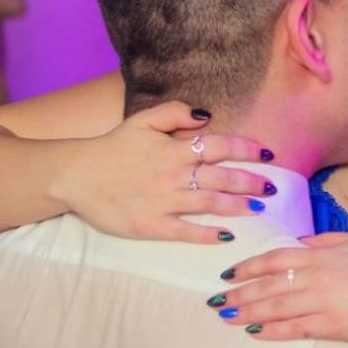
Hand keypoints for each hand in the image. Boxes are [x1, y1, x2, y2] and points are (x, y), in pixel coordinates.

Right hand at [53, 101, 273, 243]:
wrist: (75, 175)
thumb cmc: (112, 147)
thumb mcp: (142, 120)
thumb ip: (175, 112)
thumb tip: (207, 115)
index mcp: (174, 149)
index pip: (220, 146)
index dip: (247, 150)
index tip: (268, 154)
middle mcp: (174, 174)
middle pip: (222, 178)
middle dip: (251, 182)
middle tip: (272, 188)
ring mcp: (163, 201)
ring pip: (210, 204)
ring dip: (238, 207)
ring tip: (259, 209)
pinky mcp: (151, 225)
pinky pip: (185, 231)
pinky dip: (208, 234)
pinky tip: (228, 235)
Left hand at [213, 232, 347, 341]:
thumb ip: (326, 240)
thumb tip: (301, 243)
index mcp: (322, 254)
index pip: (275, 258)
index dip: (249, 266)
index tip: (229, 273)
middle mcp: (318, 276)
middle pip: (269, 284)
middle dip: (240, 292)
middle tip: (216, 300)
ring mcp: (324, 302)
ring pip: (276, 307)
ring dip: (248, 312)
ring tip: (227, 317)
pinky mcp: (333, 325)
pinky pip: (295, 328)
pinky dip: (273, 331)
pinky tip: (256, 333)